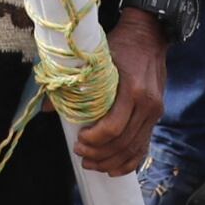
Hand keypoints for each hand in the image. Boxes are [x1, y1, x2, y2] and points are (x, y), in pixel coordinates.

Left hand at [69, 11, 166, 175]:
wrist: (149, 35)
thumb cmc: (120, 45)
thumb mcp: (96, 59)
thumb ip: (73, 82)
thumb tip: (47, 107)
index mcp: (132, 90)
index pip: (113, 128)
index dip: (94, 140)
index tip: (78, 140)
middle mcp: (147, 105)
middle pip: (122, 143)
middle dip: (99, 154)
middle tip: (80, 154)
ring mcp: (154, 112)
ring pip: (133, 148)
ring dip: (111, 161)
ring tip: (91, 163)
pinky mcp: (156, 116)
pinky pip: (144, 146)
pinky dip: (130, 162)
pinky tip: (114, 168)